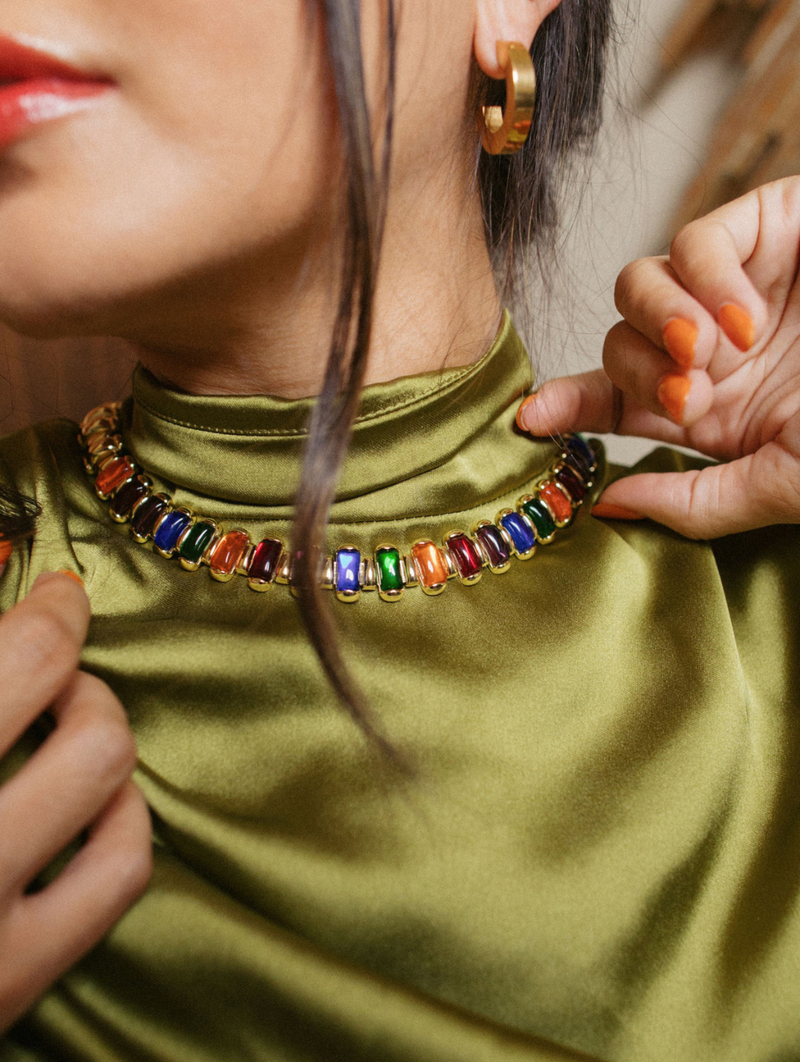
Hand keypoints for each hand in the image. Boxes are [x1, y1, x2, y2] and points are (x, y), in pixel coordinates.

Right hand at [0, 572, 150, 1031]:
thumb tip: (12, 625)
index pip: (20, 659)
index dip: (51, 614)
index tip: (60, 596)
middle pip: (68, 706)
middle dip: (71, 665)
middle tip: (51, 663)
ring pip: (104, 776)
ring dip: (100, 727)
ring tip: (72, 721)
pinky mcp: (12, 980)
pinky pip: (119, 873)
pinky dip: (126, 817)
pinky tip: (100, 804)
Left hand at [517, 177, 799, 538]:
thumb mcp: (782, 486)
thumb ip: (695, 503)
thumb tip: (606, 507)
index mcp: (708, 407)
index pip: (613, 400)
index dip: (566, 404)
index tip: (529, 422)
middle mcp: (709, 348)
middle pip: (616, 342)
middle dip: (637, 373)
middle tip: (688, 398)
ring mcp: (731, 289)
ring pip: (637, 285)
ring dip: (661, 326)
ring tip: (714, 357)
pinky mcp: (762, 229)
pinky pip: (695, 239)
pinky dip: (708, 279)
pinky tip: (747, 318)